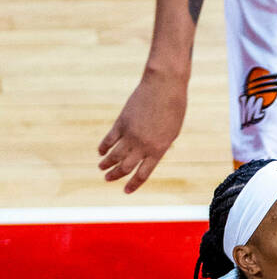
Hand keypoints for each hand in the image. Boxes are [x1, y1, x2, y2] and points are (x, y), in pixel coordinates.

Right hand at [97, 71, 188, 193]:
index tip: (126, 191)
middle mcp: (143, 145)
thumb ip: (160, 145)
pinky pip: (110, 138)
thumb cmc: (174, 109)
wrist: (164, 87)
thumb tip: (151, 154)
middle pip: (126, 166)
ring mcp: (131, 134)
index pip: (143, 173)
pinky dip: (104, 146)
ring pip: (115, 154)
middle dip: (116, 175)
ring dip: (107, 163)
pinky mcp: (122, 122)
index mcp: (158, 150)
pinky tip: (100, 152)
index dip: (134, 184)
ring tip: (101, 168)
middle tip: (108, 180)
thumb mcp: (171, 133)